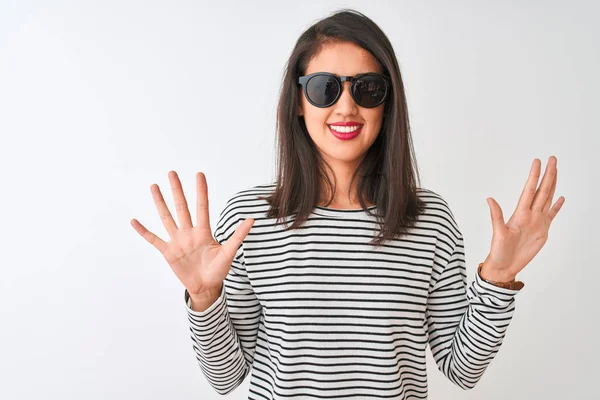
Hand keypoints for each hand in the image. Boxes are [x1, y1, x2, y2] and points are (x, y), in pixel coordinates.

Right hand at [130, 171, 253, 295]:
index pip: (202, 207)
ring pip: (167, 218)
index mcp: (203, 232)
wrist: (206, 287)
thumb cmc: (218, 270)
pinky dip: (144, 231)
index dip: (201, 191)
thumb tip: (252, 220)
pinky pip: (154, 239)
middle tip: (172, 173)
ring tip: (154, 187)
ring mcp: (177, 241)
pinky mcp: (168, 252)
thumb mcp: (229, 253)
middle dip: (177, 190)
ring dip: (160, 203)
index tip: (199, 174)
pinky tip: (134, 221)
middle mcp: (189, 232)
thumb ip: (238, 236)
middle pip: (182, 207)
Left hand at [481, 156, 564, 281]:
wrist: (505, 265)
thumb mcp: (497, 233)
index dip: (534, 176)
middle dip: (548, 174)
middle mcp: (530, 214)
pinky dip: (557, 206)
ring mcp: (537, 221)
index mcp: (520, 213)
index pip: (529, 190)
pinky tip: (561, 197)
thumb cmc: (499, 251)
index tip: (538, 161)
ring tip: (556, 171)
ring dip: (552, 185)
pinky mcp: (542, 230)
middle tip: (552, 159)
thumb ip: (496, 216)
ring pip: (547, 198)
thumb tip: (489, 199)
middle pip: (542, 190)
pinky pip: (551, 215)